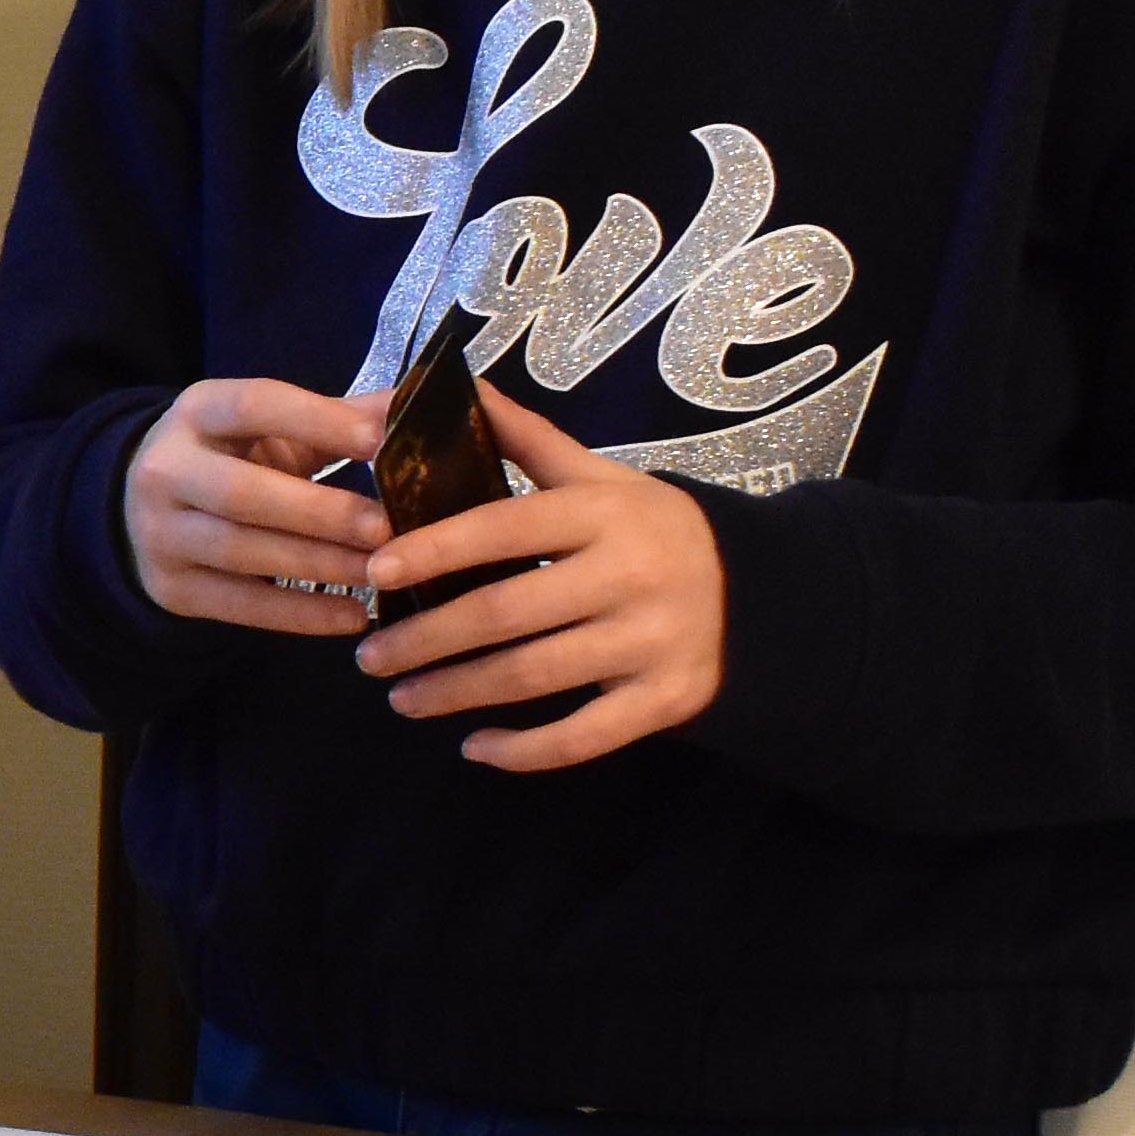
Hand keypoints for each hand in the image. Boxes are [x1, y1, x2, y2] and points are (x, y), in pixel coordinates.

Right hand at [125, 377, 384, 630]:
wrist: (141, 509)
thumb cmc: (232, 459)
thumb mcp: (273, 427)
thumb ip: (340, 418)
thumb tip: (417, 407)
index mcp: (197, 412)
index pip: (254, 406)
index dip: (316, 421)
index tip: (379, 441)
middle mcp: (166, 470)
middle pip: (243, 493)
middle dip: (320, 513)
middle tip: (386, 529)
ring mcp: (160, 534)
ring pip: (243, 552)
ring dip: (318, 566)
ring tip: (379, 573)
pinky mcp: (171, 588)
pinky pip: (241, 606)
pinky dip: (301, 615)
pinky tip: (353, 616)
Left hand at [350, 387, 725, 769]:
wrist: (764, 593)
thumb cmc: (655, 530)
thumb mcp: (601, 478)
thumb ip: (525, 439)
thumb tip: (447, 385)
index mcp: (604, 513)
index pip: (506, 527)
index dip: (435, 549)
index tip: (374, 572)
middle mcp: (629, 575)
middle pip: (506, 612)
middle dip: (426, 639)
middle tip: (369, 656)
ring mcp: (651, 642)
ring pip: (533, 677)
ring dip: (455, 693)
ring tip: (402, 698)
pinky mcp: (666, 700)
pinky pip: (583, 737)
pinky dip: (524, 750)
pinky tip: (476, 747)